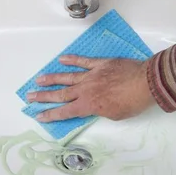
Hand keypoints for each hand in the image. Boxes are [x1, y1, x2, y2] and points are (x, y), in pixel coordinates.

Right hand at [26, 55, 154, 121]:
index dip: (50, 114)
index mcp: (89, 105)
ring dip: (51, 79)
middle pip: (60, 94)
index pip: (65, 112)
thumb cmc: (133, 103)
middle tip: (29, 96)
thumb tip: (94, 107)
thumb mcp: (114, 115)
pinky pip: (83, 61)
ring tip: (38, 79)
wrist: (146, 83)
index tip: (38, 115)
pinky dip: (71, 60)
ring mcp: (91, 75)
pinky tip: (61, 59)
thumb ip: (100, 110)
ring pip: (67, 77)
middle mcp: (85, 90)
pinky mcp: (100, 64)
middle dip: (43, 96)